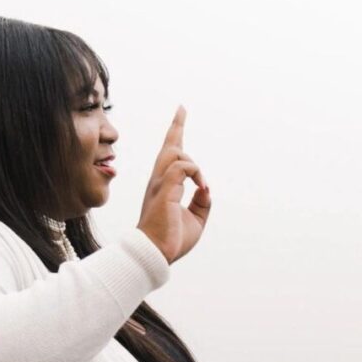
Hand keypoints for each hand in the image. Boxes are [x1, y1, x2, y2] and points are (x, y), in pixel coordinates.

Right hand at [137, 106, 210, 262]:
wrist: (155, 253)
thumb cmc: (170, 239)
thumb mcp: (195, 219)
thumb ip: (201, 202)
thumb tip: (206, 188)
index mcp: (164, 186)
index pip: (170, 157)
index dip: (176, 136)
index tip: (180, 116)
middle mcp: (159, 181)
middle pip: (169, 147)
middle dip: (176, 127)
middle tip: (181, 108)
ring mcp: (160, 184)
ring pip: (177, 154)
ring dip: (195, 166)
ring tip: (202, 188)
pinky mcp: (166, 189)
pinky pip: (183, 167)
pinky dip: (197, 174)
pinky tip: (201, 189)